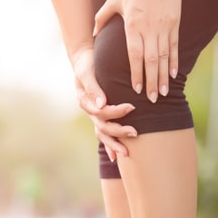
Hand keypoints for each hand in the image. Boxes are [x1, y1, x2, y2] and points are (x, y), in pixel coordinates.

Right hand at [71, 47, 136, 161]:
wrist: (83, 60)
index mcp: (85, 101)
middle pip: (103, 126)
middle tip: (134, 133)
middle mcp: (89, 111)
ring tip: (127, 153)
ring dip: (114, 144)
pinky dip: (109, 145)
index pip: (101, 111)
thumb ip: (93, 88)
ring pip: (103, 134)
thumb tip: (102, 104)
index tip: (131, 106)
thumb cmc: (87, 64)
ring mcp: (93, 115)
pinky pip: (103, 133)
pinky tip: (116, 156)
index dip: (116, 111)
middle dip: (118, 132)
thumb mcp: (87, 72)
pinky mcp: (99, 116)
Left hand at [94, 0, 181, 102]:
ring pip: (164, 56)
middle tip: (152, 99)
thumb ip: (102, 18)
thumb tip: (93, 34)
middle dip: (152, 81)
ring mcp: (163, 26)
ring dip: (164, 76)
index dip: (136, 73)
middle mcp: (149, 28)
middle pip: (151, 60)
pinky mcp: (174, 23)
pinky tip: (173, 74)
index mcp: (133, 25)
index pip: (135, 55)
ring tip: (163, 92)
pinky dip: (174, 61)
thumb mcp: (114, 0)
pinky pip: (174, 47)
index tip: (136, 89)